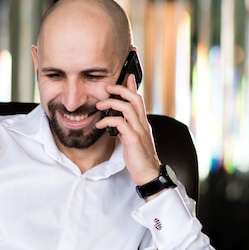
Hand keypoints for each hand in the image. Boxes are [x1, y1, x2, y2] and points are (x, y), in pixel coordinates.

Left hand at [96, 73, 160, 188]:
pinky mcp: (134, 139)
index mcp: (143, 123)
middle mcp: (143, 124)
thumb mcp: (133, 139)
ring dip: (111, 103)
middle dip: (120, 89)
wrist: (149, 173)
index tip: (126, 76)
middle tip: (106, 87)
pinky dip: (108, 120)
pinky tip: (100, 124)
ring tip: (99, 105)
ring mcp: (139, 130)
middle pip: (134, 98)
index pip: (139, 99)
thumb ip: (126, 127)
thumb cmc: (139, 158)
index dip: (132, 86)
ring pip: (128, 107)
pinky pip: (120, 123)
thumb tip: (117, 120)